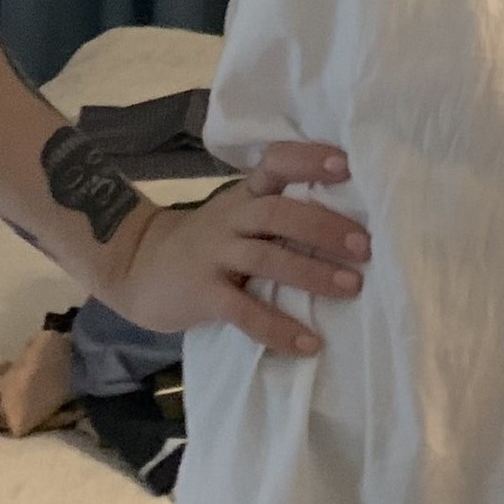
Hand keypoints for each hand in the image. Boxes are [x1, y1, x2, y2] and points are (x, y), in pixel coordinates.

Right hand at [97, 140, 371, 357]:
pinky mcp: (202, 295)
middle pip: (278, 212)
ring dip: (313, 273)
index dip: (308, 160)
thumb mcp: (238, 214)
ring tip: (352, 286)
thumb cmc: (209, 241)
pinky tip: (310, 343)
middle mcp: (231, 218)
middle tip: (364, 246)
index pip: (276, 163)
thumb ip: (278, 211)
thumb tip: (349, 221)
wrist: (139, 268)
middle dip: (324, 227)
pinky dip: (279, 328)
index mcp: (245, 193)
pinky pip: (244, 312)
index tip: (346, 164)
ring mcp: (214, 255)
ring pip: (267, 258)